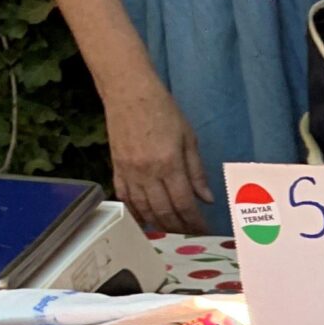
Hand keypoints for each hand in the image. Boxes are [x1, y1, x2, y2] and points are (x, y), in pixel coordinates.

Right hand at [106, 81, 210, 233]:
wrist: (128, 90)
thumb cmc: (162, 109)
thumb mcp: (188, 138)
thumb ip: (197, 171)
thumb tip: (207, 199)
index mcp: (169, 164)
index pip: (184, 204)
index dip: (195, 222)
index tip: (203, 230)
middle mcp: (148, 173)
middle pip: (164, 212)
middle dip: (179, 228)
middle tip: (190, 234)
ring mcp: (129, 172)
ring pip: (144, 210)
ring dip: (159, 225)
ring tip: (172, 231)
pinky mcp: (116, 168)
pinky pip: (125, 198)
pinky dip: (135, 213)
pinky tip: (145, 221)